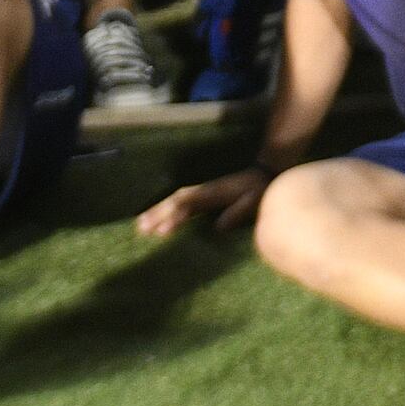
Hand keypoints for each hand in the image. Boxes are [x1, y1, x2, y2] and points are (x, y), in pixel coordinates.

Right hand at [136, 163, 272, 240]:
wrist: (264, 174)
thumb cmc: (259, 190)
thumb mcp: (253, 201)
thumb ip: (237, 212)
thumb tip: (219, 227)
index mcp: (212, 193)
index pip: (188, 204)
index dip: (174, 217)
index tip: (162, 231)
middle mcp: (203, 191)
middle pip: (175, 201)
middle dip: (157, 214)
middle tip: (141, 229)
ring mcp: (201, 192)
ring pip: (174, 201)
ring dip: (157, 211)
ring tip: (140, 226)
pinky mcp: (202, 197)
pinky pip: (180, 203)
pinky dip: (166, 210)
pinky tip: (157, 221)